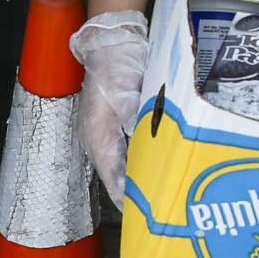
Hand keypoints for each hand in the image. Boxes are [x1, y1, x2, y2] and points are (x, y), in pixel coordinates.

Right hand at [67, 10, 150, 203]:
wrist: (110, 42)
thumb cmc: (115, 66)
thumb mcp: (127, 95)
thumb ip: (136, 123)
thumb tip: (149, 150)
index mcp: (98, 137)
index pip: (113, 179)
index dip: (128, 198)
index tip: (143, 214)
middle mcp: (98, 140)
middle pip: (117, 177)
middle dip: (136, 194)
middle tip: (159, 210)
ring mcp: (106, 134)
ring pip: (123, 166)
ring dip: (139, 179)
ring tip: (160, 196)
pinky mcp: (114, 126)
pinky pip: (127, 152)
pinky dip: (141, 162)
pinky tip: (157, 168)